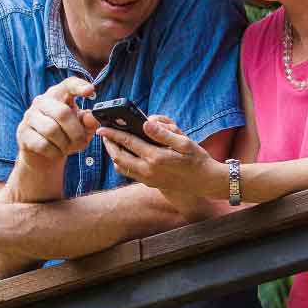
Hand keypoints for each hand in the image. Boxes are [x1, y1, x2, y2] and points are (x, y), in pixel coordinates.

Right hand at [17, 76, 98, 166]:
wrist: (42, 154)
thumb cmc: (65, 137)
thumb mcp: (83, 131)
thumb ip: (90, 123)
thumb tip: (91, 117)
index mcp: (59, 95)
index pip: (69, 84)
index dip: (79, 86)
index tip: (90, 91)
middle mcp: (42, 101)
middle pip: (63, 113)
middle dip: (76, 132)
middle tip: (80, 142)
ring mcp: (30, 116)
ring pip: (51, 130)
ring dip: (64, 144)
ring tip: (66, 148)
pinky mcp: (23, 132)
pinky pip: (42, 144)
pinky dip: (54, 152)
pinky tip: (55, 151)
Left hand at [98, 115, 226, 198]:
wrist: (206, 181)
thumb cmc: (197, 159)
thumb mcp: (184, 142)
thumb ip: (163, 133)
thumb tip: (146, 123)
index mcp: (156, 157)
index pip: (128, 142)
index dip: (113, 134)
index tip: (102, 128)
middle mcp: (149, 170)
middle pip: (119, 157)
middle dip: (109, 145)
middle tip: (104, 135)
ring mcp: (149, 179)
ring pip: (122, 167)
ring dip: (114, 156)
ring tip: (114, 144)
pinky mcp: (151, 183)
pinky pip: (130, 173)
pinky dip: (123, 164)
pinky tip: (128, 155)